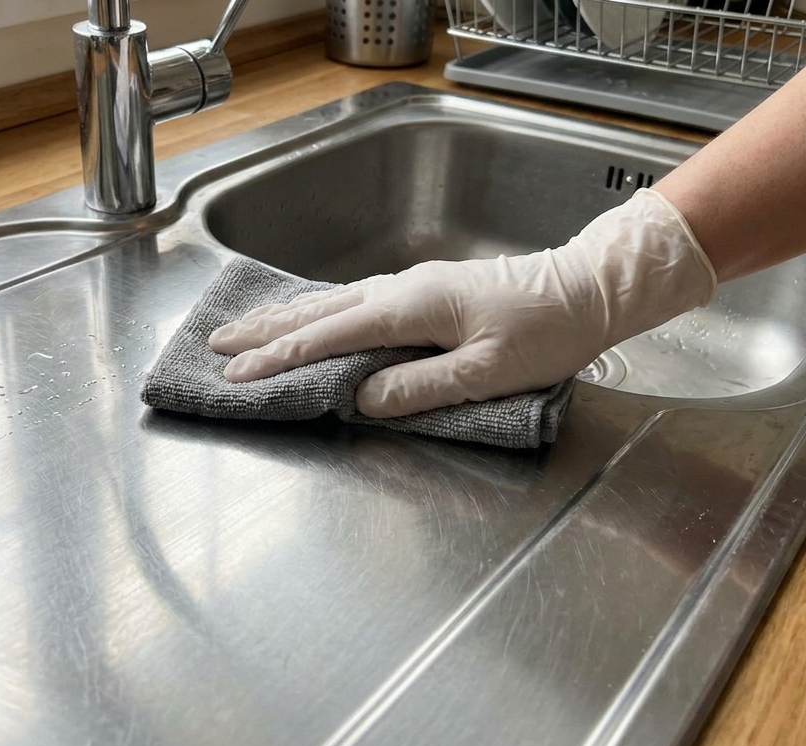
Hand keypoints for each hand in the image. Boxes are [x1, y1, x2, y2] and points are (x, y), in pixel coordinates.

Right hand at [208, 189, 717, 417]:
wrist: (589, 288)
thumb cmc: (548, 332)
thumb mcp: (488, 372)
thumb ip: (421, 387)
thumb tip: (361, 398)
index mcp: (411, 308)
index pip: (330, 336)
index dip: (280, 357)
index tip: (237, 373)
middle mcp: (402, 289)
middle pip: (318, 310)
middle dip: (265, 330)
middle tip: (216, 343)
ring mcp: (412, 286)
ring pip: (332, 301)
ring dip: (285, 317)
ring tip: (244, 328)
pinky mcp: (425, 291)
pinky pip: (353, 300)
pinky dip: (317, 310)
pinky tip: (309, 315)